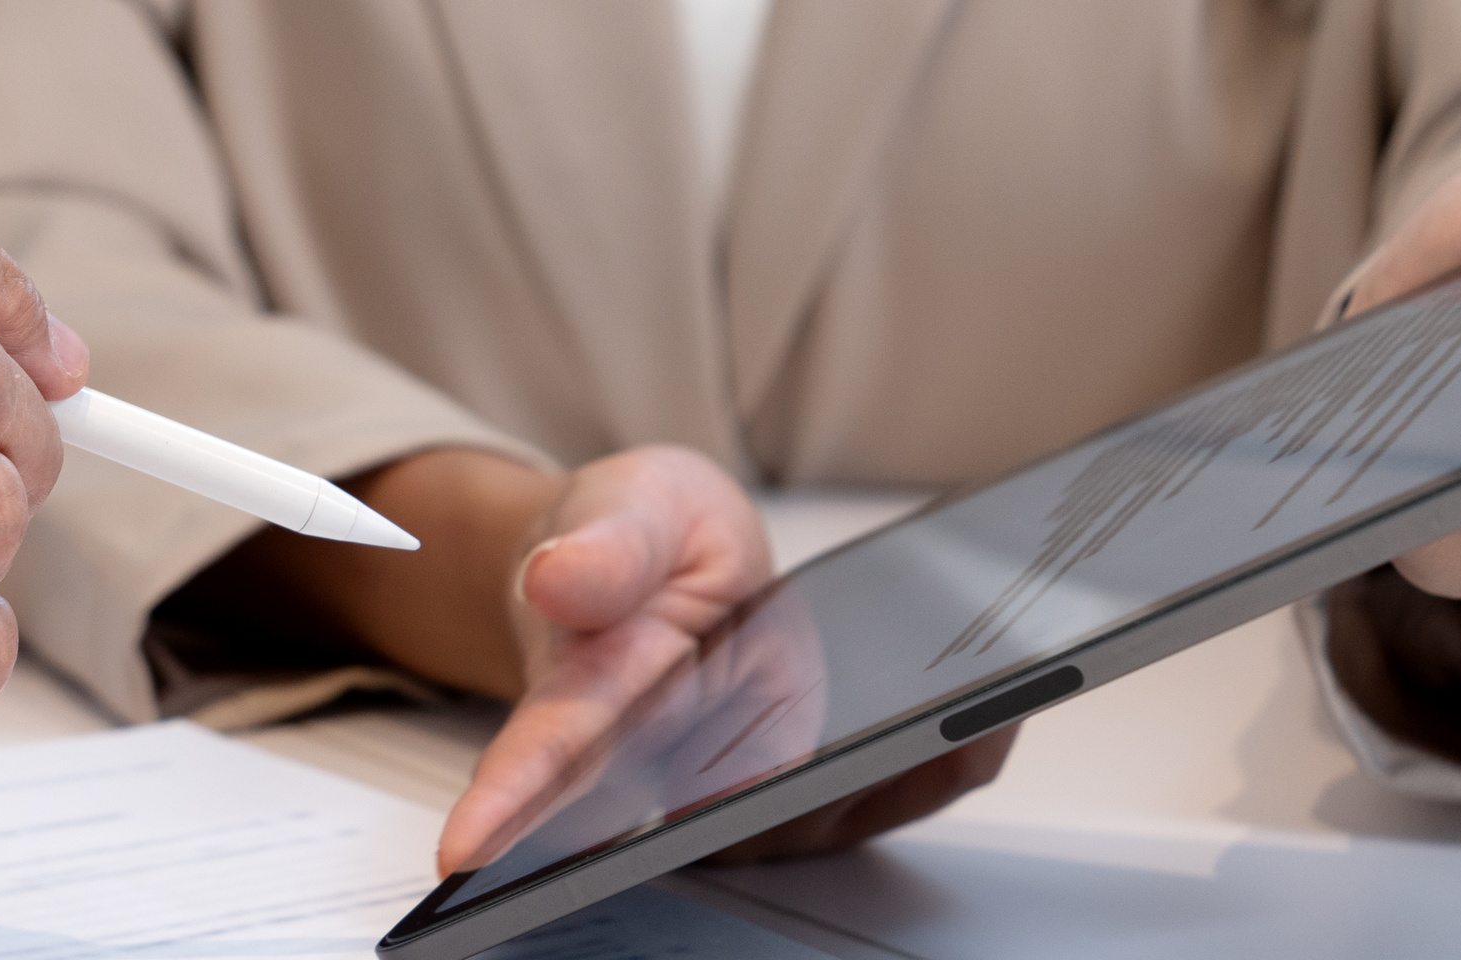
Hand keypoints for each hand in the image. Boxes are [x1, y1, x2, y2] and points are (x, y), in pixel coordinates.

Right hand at [414, 447, 1012, 874]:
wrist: (659, 568)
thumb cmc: (630, 544)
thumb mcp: (621, 504)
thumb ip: (603, 544)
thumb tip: (561, 580)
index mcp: (588, 701)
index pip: (539, 759)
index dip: (508, 805)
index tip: (470, 849)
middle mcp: (654, 776)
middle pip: (697, 824)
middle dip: (772, 812)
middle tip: (849, 765)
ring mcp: (733, 796)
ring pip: (806, 820)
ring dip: (885, 782)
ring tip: (970, 714)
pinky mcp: (805, 795)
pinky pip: (874, 800)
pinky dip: (935, 764)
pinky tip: (989, 717)